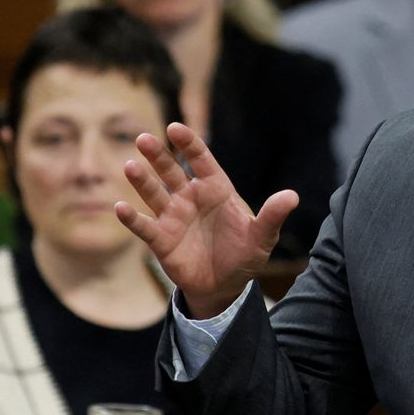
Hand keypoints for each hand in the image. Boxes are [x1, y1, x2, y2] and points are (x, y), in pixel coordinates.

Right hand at [115, 123, 298, 318]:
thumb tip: (292, 197)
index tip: (175, 128)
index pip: (200, 160)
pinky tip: (121, 207)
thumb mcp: (263, 237)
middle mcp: (191, 198)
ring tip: (130, 166)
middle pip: (171, 171)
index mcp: (216, 189)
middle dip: (158, 155)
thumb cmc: (244, 256)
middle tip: (143, 137)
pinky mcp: (161, 239)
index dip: (188, 143)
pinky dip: (131, 217)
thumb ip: (273, 216)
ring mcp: (174, 217)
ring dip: (141, 180)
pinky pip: (144, 226)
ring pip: (154, 193)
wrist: (225, 286)